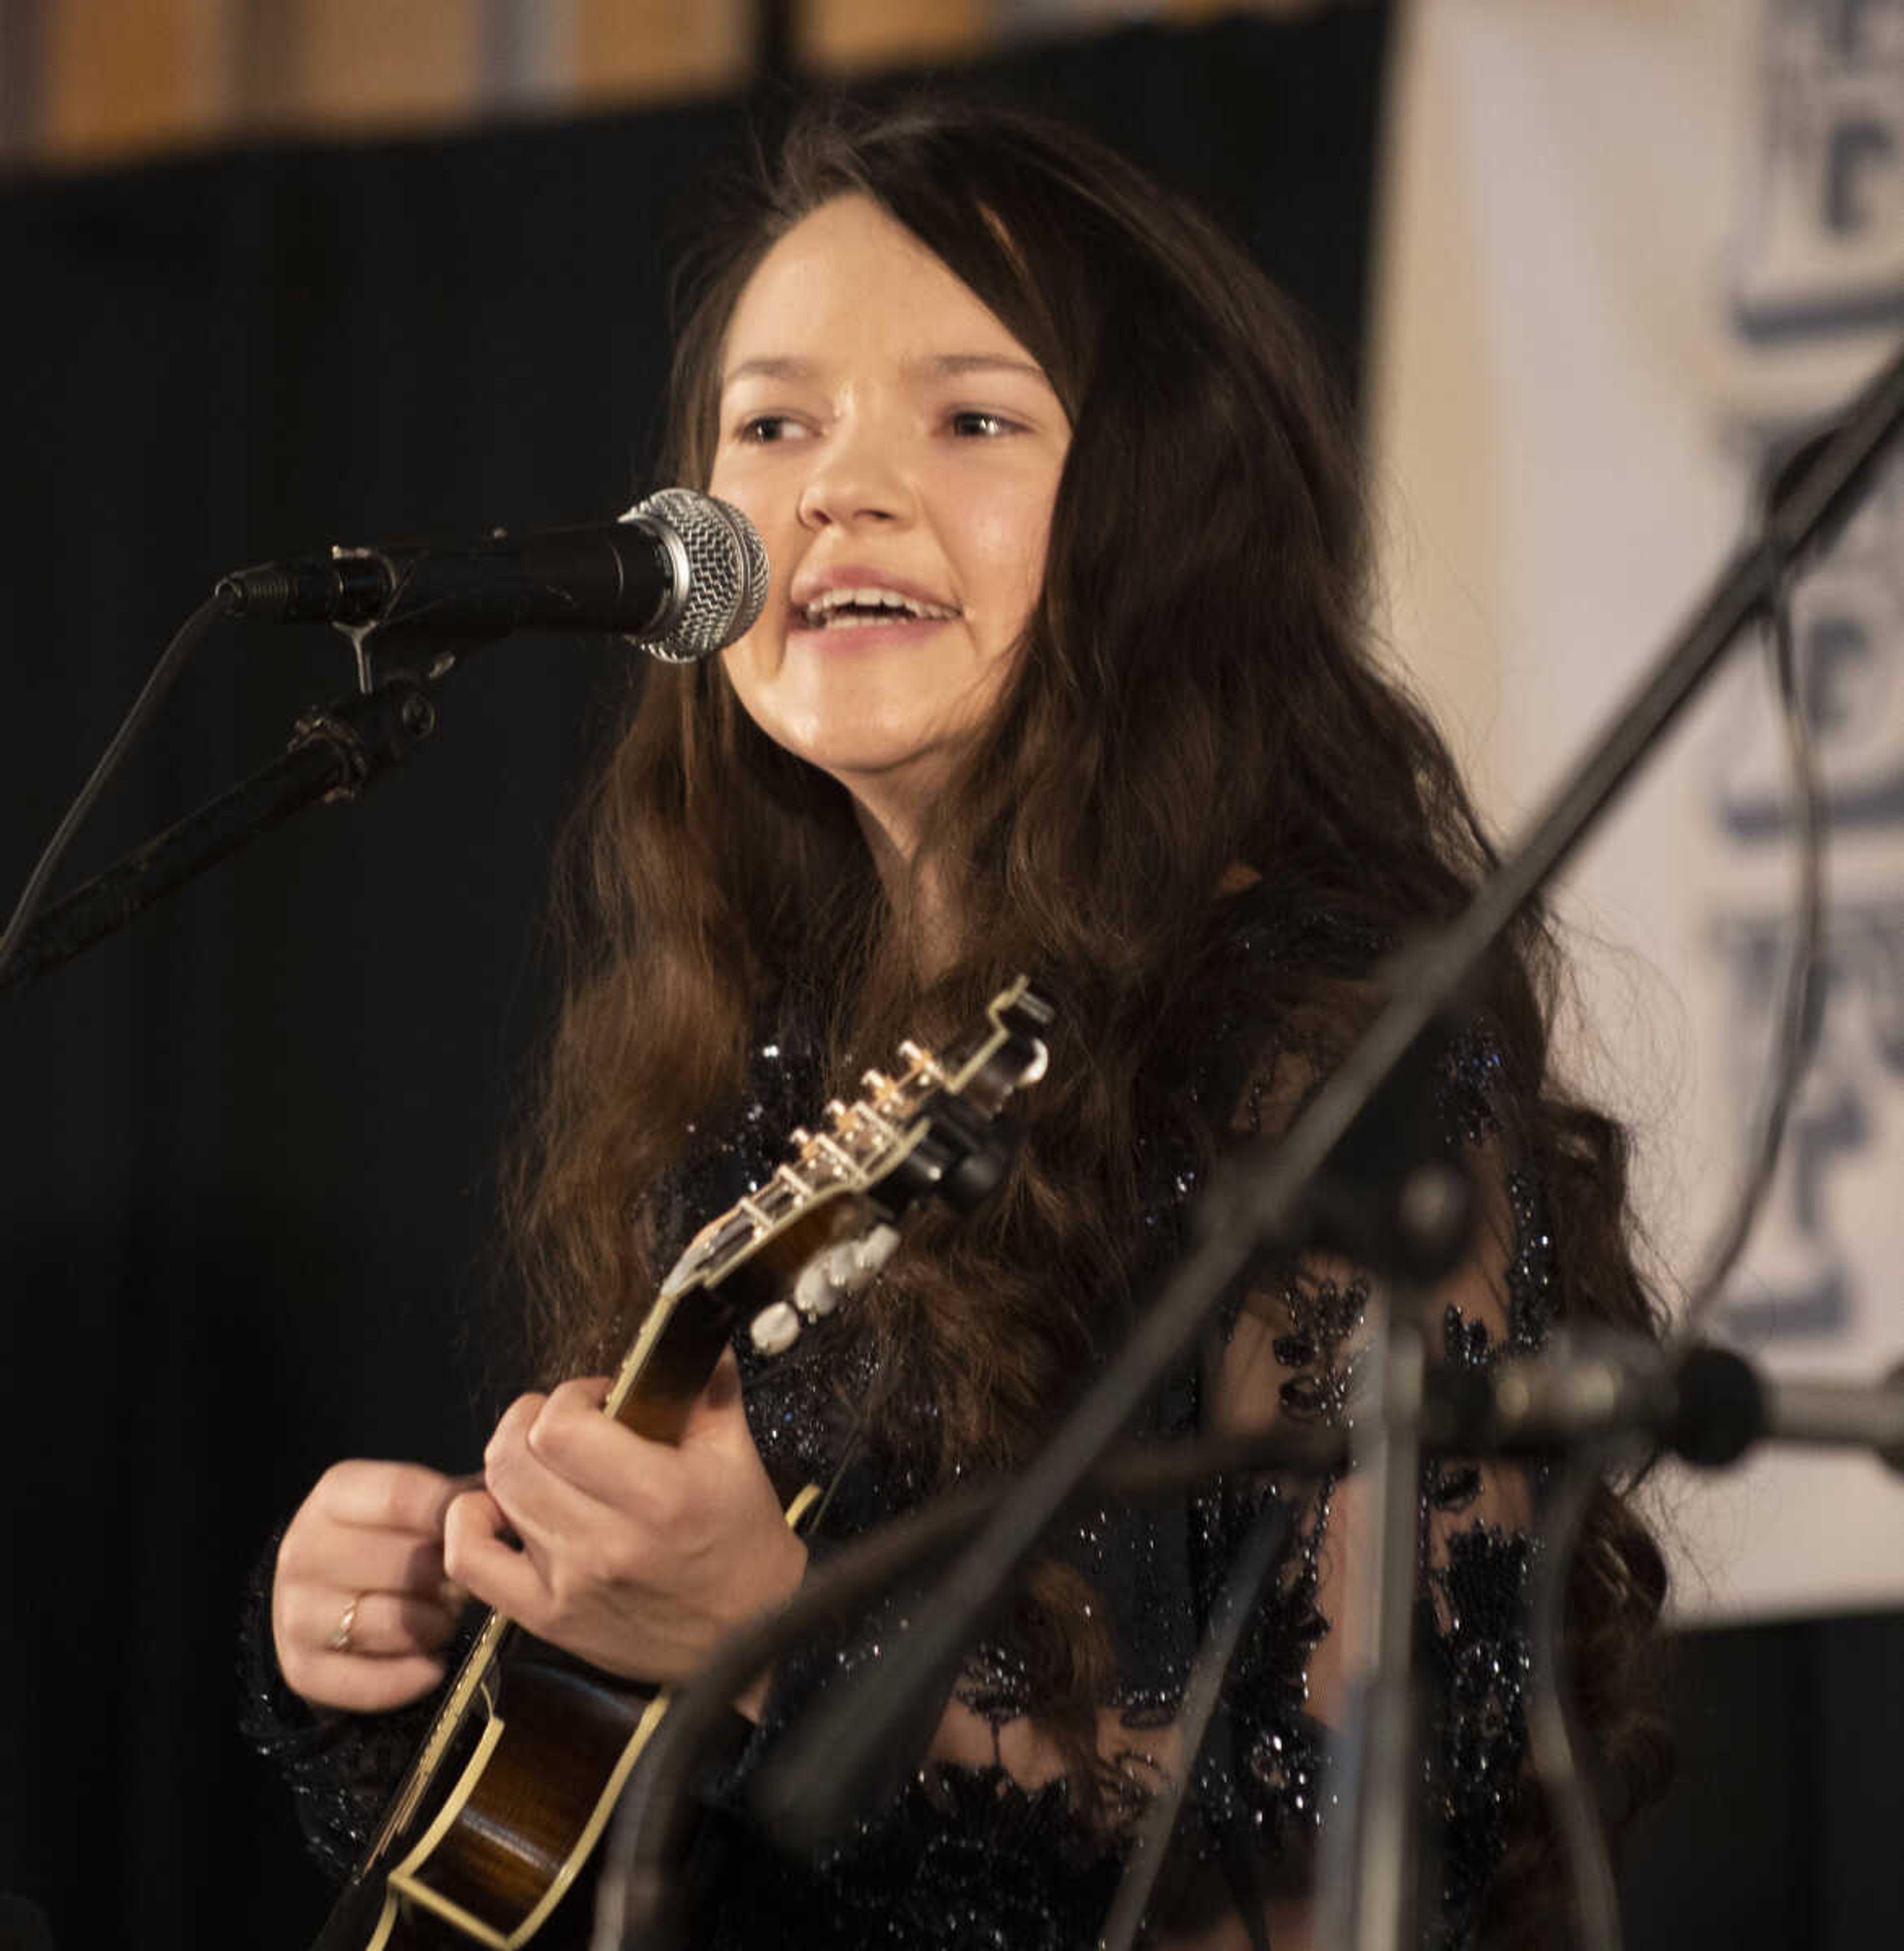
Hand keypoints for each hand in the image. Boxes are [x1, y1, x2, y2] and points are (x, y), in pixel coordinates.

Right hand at [272, 1460, 467, 1712]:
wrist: (326, 1606)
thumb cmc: (388, 1546)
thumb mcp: (413, 1508)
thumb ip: (454, 1500)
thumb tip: (503, 1502)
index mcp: (336, 1495)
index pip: (402, 1496)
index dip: (454, 1516)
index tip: (483, 1528)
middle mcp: (305, 1549)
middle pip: (405, 1563)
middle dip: (449, 1577)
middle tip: (461, 1583)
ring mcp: (295, 1613)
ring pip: (392, 1623)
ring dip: (434, 1626)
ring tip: (442, 1617)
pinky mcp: (302, 1670)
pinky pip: (374, 1682)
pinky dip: (414, 1676)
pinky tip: (430, 1662)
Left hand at [445, 1351, 805, 1690]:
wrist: (750, 1634)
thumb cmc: (742, 1544)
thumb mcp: (737, 1456)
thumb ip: (710, 1388)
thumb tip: (691, 1335)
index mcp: (658, 1495)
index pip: (561, 1426)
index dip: (571, 1396)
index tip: (599, 1398)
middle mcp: (606, 1541)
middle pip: (515, 1455)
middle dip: (535, 1419)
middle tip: (567, 1421)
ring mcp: (569, 1583)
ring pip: (496, 1493)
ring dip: (513, 1460)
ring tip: (546, 1460)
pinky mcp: (547, 1617)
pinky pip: (472, 1561)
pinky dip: (470, 1523)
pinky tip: (497, 1507)